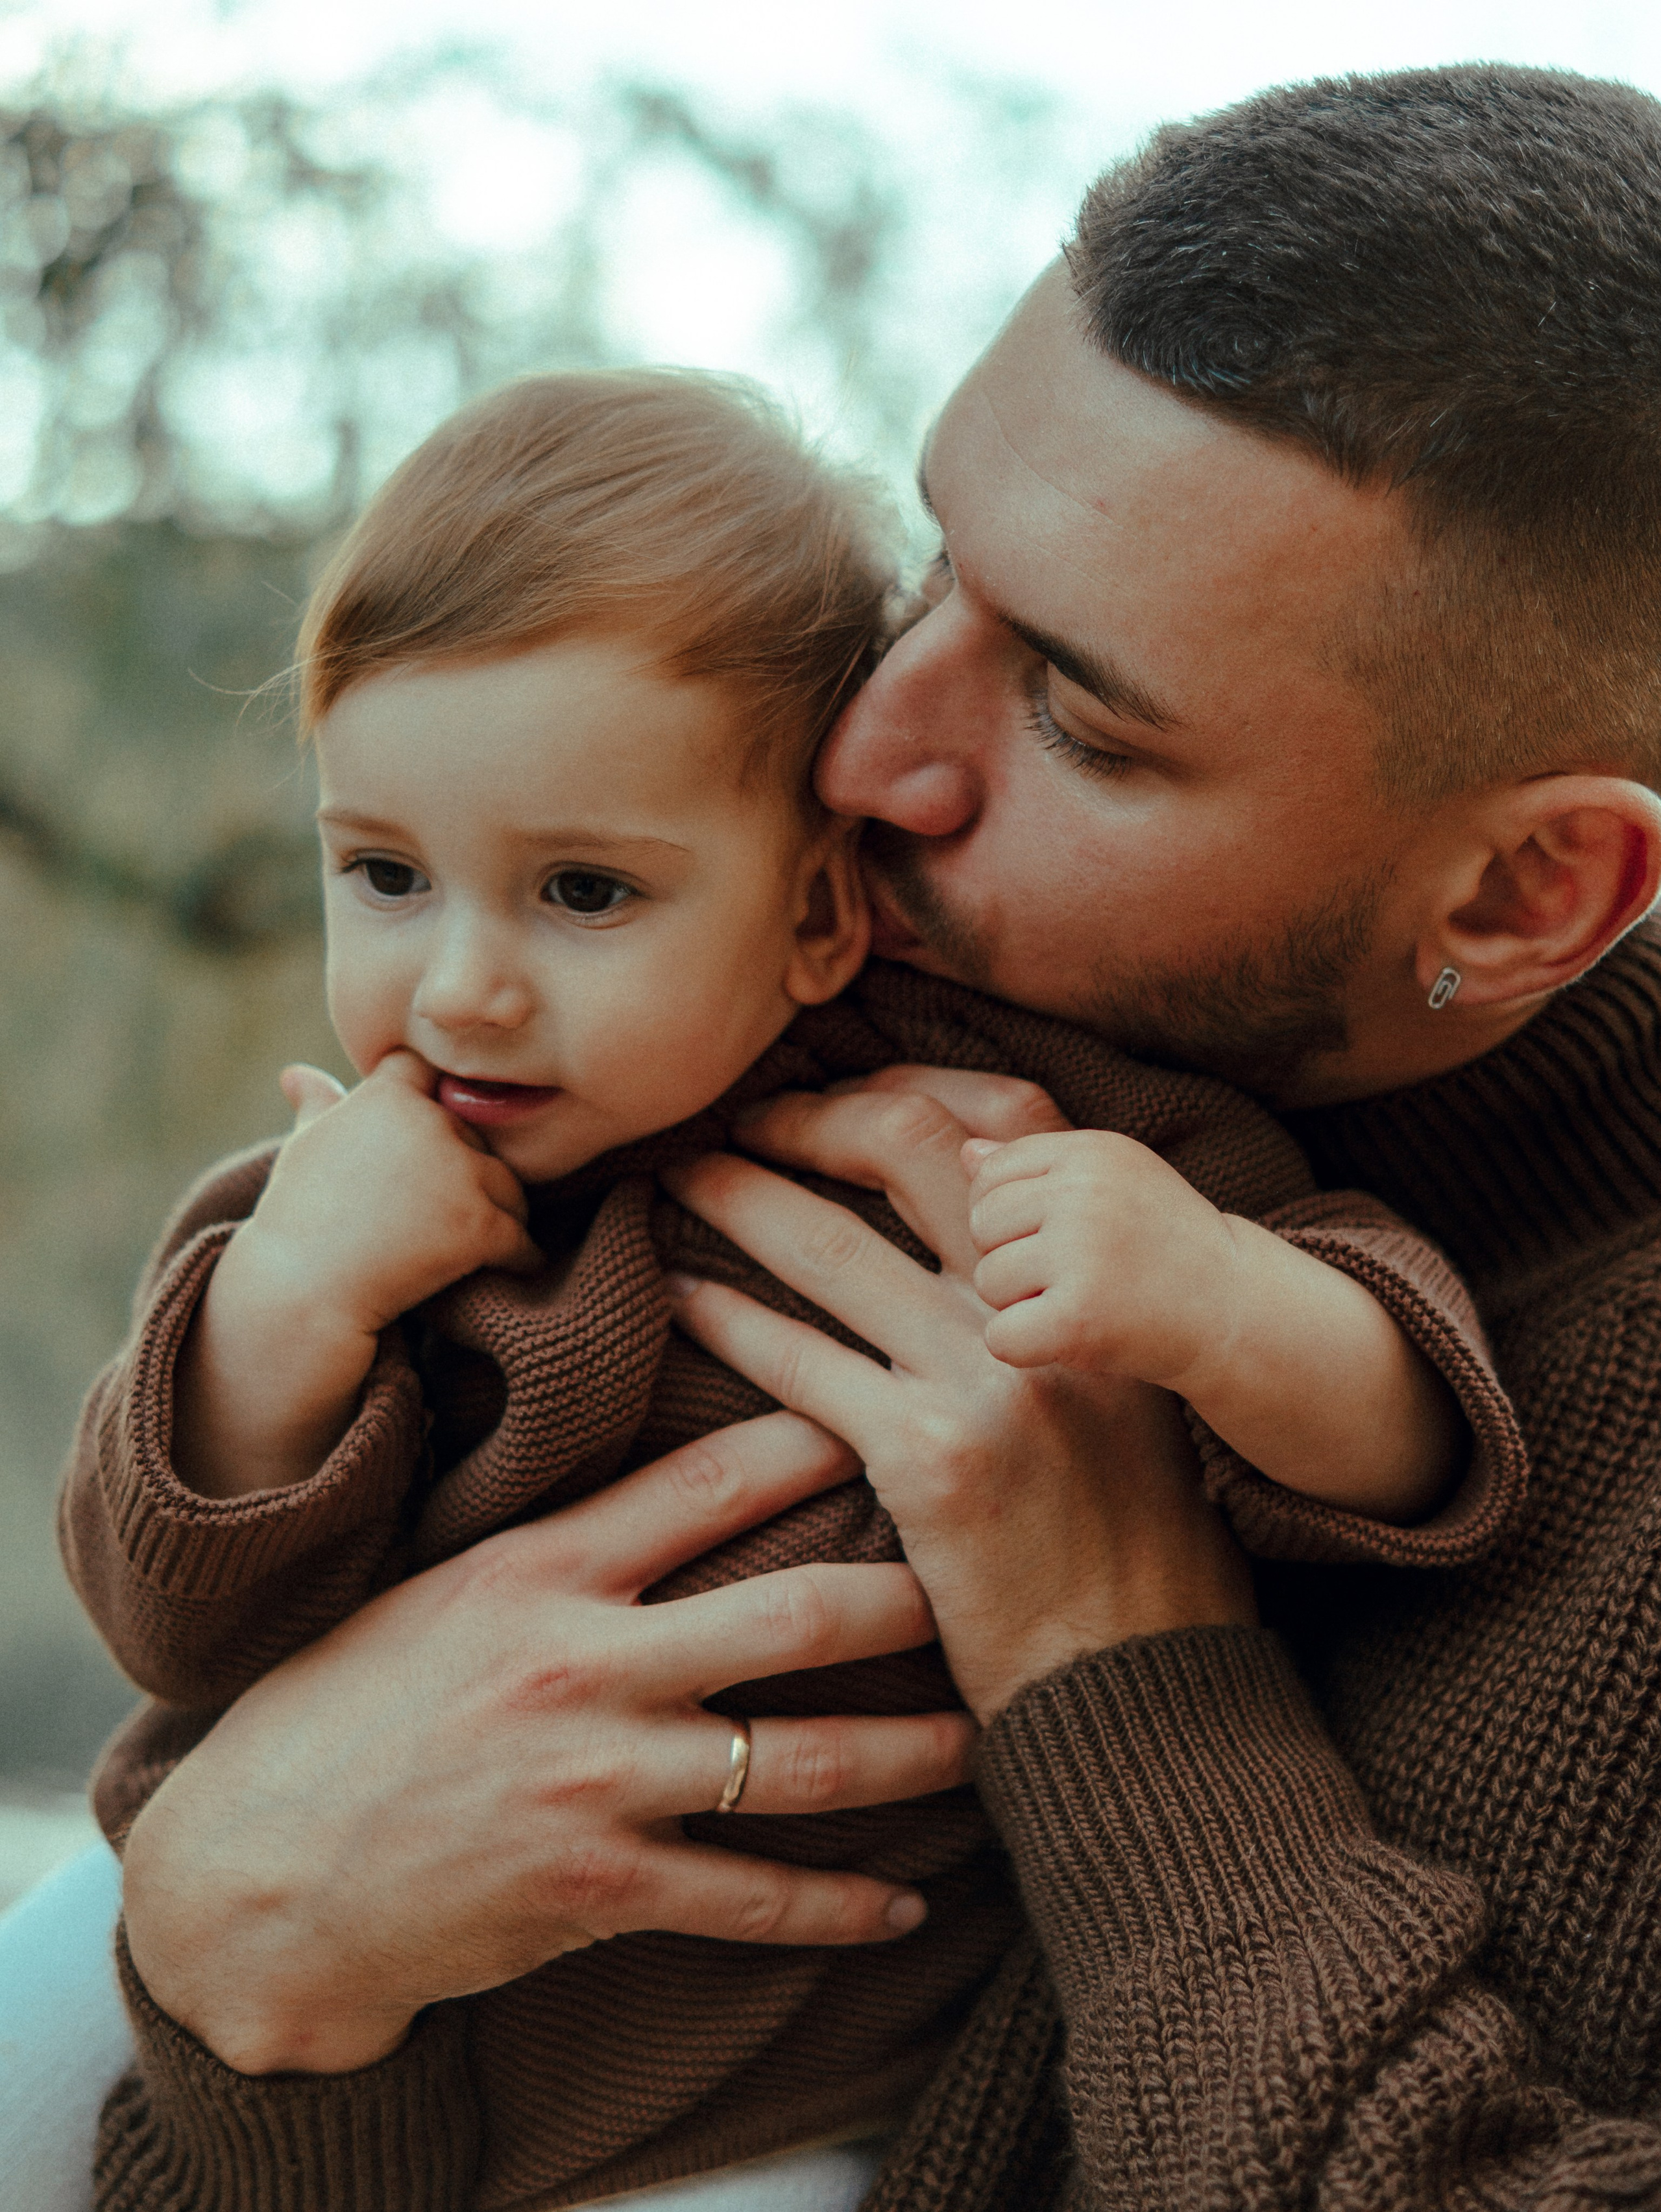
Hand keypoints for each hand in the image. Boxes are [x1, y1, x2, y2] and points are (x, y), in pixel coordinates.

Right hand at [122, 1412, 974, 2075]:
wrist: (255, 1875)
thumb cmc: (344, 1708)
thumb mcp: (445, 1590)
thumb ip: (564, 1545)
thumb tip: (678, 1485)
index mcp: (543, 1571)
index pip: (711, 1481)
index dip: (820, 1439)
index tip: (898, 1410)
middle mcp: (583, 1667)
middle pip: (790, 1614)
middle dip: (907, 1597)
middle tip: (986, 1575)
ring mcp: (596, 1784)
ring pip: (799, 1761)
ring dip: (908, 1750)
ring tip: (983, 1731)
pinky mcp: (597, 1891)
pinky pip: (751, 1898)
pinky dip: (840, 1905)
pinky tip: (909, 1903)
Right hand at [250, 1051, 540, 1338]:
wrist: (301, 1293)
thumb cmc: (296, 1220)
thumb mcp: (304, 1150)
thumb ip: (318, 1107)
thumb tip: (297, 1075)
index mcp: (388, 1097)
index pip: (429, 1073)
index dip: (431, 1101)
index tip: (423, 1142)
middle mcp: (430, 1123)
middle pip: (476, 1137)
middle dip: (469, 1171)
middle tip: (449, 1212)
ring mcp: (460, 1173)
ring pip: (509, 1187)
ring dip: (504, 1212)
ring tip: (484, 1242)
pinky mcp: (481, 1224)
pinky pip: (521, 1238)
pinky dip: (522, 1256)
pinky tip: (514, 1267)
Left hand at [666, 1083, 1254, 1724]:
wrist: (1146, 1680)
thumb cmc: (1131, 1547)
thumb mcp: (1122, 1401)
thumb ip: (1051, 1311)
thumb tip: (968, 1232)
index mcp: (1098, 1284)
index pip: (1011, 1125)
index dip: (908, 1094)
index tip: (838, 1099)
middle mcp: (1048, 1313)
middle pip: (912, 1154)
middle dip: (808, 1121)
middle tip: (737, 1120)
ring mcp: (992, 1382)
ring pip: (837, 1250)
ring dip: (744, 1200)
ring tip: (683, 1180)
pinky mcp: (931, 1462)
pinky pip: (801, 1364)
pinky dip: (729, 1321)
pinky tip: (681, 1300)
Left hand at [965, 1129, 1243, 1388]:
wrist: (1238, 1312)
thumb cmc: (1165, 1247)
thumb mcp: (1114, 1182)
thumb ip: (1041, 1167)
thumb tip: (969, 1155)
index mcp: (1090, 1152)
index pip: (990, 1177)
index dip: (1011, 1218)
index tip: (1058, 1240)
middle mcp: (1084, 1192)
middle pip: (982, 1226)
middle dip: (1013, 1259)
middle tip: (1073, 1278)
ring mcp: (1083, 1253)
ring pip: (988, 1281)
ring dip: (1023, 1305)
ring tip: (1082, 1303)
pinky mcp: (1080, 1317)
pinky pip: (1001, 1336)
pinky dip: (1027, 1349)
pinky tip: (1072, 1341)